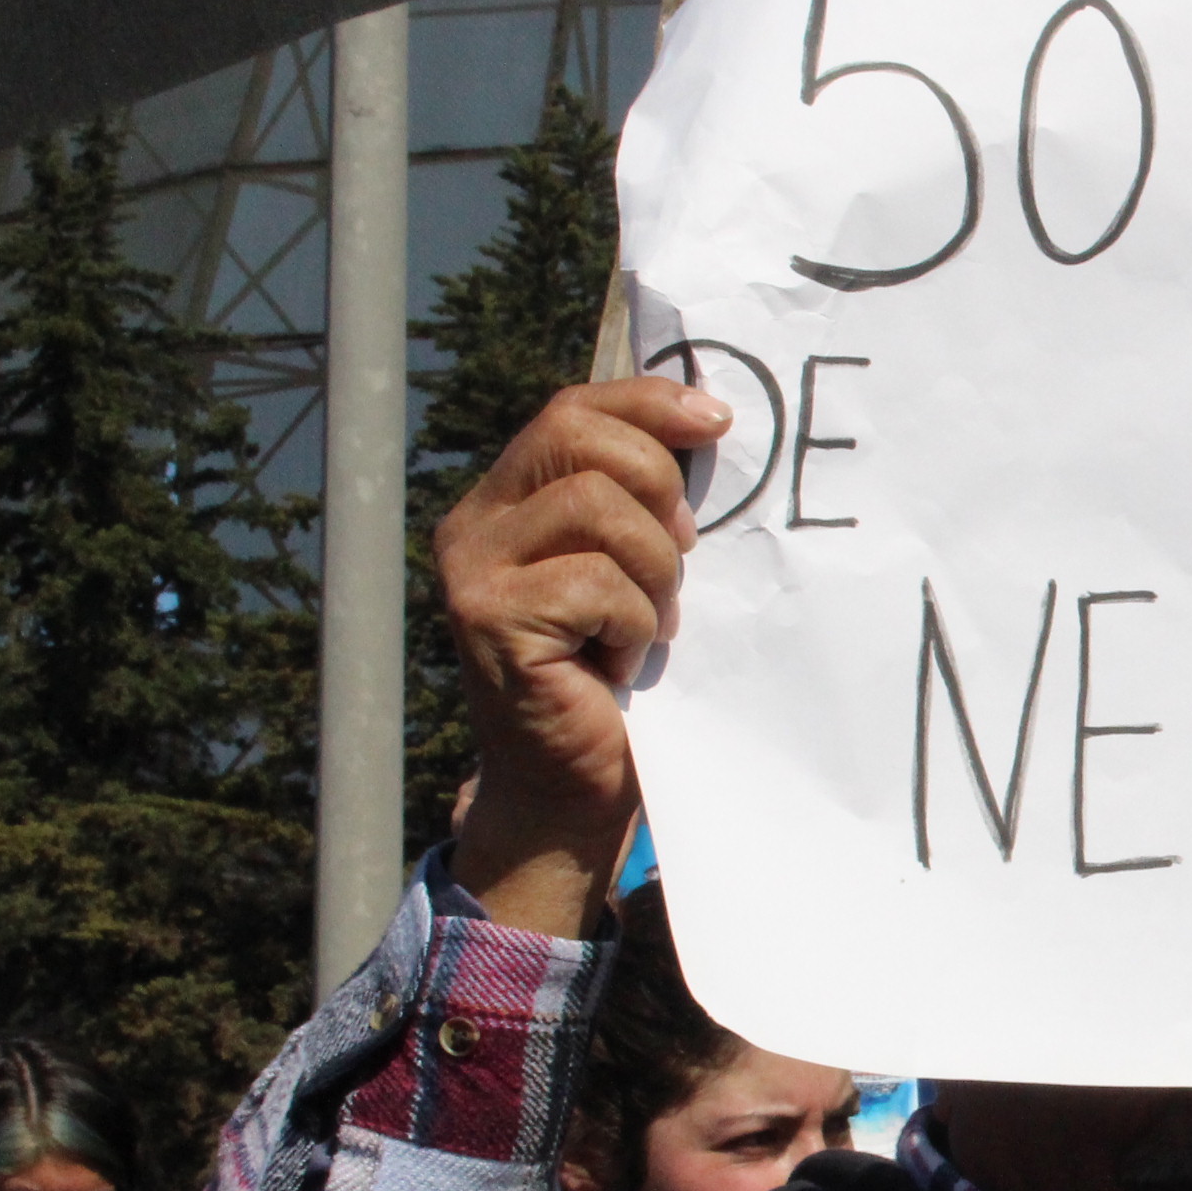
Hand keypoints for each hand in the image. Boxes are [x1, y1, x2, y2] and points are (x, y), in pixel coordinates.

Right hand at [436, 379, 730, 934]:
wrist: (576, 787)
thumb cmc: (617, 676)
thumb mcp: (636, 572)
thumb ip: (643, 504)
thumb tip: (707, 422)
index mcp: (508, 500)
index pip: (572, 410)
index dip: (648, 403)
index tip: (718, 423)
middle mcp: (475, 525)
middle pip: (580, 438)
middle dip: (659, 491)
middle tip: (680, 560)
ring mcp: (473, 571)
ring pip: (597, 509)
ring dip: (654, 572)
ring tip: (650, 625)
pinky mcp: (490, 619)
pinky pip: (595, 584)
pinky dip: (635, 625)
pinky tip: (621, 663)